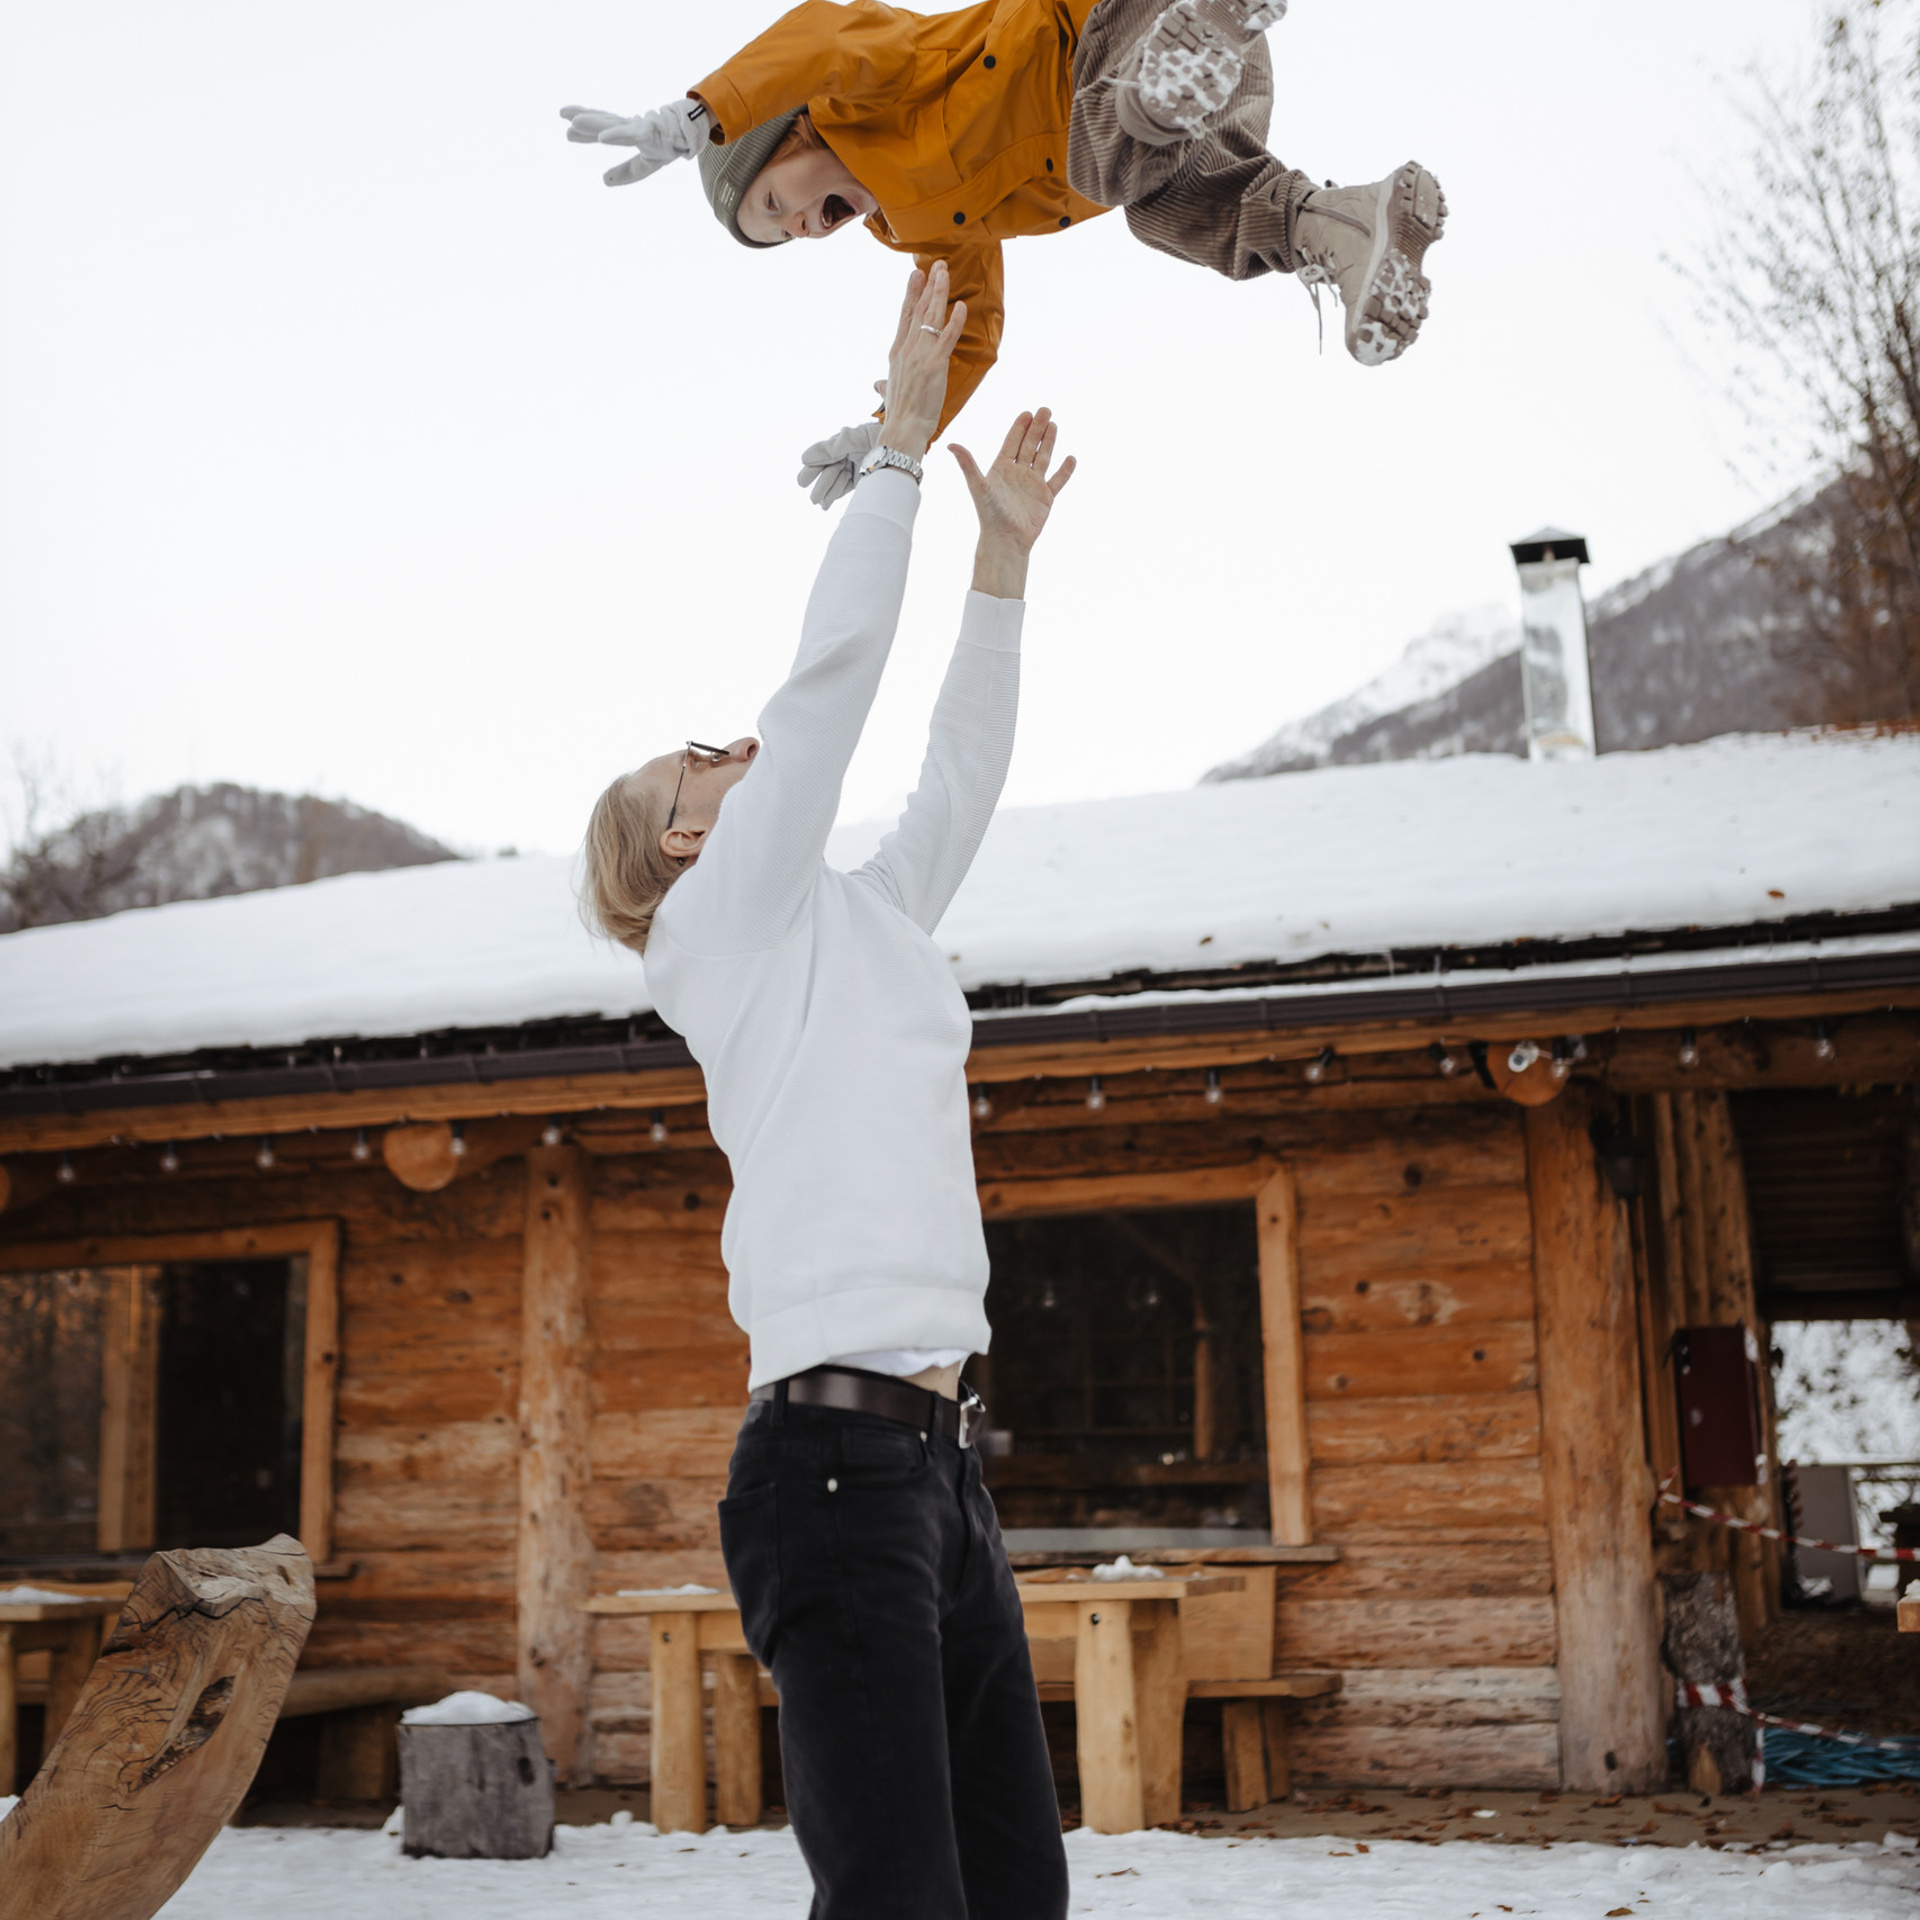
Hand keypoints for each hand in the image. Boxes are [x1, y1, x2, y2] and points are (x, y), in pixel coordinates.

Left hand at [561, 99, 710, 186]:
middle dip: (584, 119)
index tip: (568, 132)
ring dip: (594, 123)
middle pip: (605, 120)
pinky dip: (616, 135)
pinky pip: (631, 135)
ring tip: (573, 121)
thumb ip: (626, 171)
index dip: (586, 131)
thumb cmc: (671, 145)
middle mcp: (633, 127)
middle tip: (562, 113)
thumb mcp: (647, 163)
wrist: (696, 132)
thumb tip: (603, 180)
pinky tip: (603, 138)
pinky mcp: (652, 133)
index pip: (605, 128)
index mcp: (631, 132)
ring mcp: (641, 127)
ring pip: (614, 124)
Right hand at [797, 421, 881, 508]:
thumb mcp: (853, 439)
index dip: (813, 467)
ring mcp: (853, 467)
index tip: (803, 480)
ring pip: (834, 481)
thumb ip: (831, 448)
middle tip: (811, 496)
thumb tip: (804, 459)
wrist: (901, 451)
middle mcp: (845, 455)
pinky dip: (835, 495)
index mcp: (842, 442)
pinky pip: (844, 488)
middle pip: (828, 470)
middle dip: (820, 483)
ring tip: (818, 502)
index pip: (823, 455)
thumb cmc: (877, 437)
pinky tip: (826, 504)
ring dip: (826, 492)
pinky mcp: (860, 480)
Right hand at [877, 264, 965, 459]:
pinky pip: (947, 337)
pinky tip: (961, 306)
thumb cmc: (899, 415)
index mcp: (897, 354)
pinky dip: (955, 320)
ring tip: (945, 273)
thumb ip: (885, 384)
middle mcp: (907, 349)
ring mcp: (920, 355)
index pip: (905, 317)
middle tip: (936, 265)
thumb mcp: (889, 394)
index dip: (912, 294)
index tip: (916, 276)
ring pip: (931, 316)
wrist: (903, 429)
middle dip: (928, 285)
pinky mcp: (935, 364)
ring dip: (939, 292)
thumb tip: (878, 384)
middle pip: (918, 310)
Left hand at [952, 409, 1075, 591]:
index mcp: (1001, 469)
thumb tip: (950, 445)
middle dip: (1037, 428)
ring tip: (1054, 424)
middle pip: (1029, 446)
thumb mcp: (977, 486)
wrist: (1006, 540)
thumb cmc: (990, 515)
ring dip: (1048, 442)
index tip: (1027, 412)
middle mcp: (1017, 475)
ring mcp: (1032, 485)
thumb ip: (967, 464)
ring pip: (1043, 458)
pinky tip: (1071, 458)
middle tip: (1045, 409)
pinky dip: (1065, 470)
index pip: (1012, 442)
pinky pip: (1058, 481)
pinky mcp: (1045, 498)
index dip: (1019, 427)